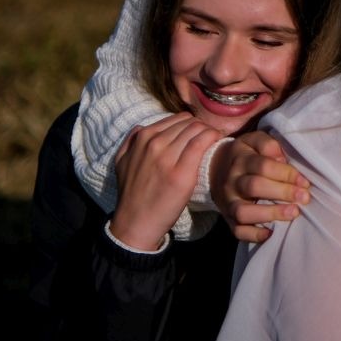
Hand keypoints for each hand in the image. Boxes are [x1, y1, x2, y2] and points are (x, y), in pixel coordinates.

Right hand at [110, 111, 223, 250]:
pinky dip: (213, 138)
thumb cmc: (133, 193)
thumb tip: (142, 127)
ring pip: (198, 129)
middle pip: (191, 123)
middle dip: (204, 128)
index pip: (179, 119)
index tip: (200, 135)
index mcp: (144, 137)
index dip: (193, 125)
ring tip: (215, 143)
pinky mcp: (181, 171)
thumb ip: (130, 142)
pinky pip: (202, 142)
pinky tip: (217, 143)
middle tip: (211, 139)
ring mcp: (168, 156)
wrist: (136, 221)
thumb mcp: (122, 162)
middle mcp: (155, 143)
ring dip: (211, 132)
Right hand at [210, 130, 309, 241]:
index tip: (304, 181)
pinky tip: (270, 233)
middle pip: (254, 187)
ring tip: (293, 213)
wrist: (213, 168)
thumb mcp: (253, 141)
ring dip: (269, 214)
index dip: (286, 174)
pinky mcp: (228, 218)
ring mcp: (228, 202)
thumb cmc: (245, 154)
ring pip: (243, 212)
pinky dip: (253, 235)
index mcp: (241, 160)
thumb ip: (267, 144)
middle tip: (304, 197)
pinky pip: (237, 231)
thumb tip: (281, 158)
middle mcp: (232, 181)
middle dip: (283, 192)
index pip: (263, 166)